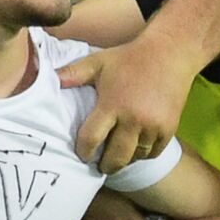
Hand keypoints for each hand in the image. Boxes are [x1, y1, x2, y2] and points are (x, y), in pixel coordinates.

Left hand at [58, 39, 196, 173]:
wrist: (169, 53)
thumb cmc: (129, 58)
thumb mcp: (98, 62)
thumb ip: (73, 73)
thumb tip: (50, 79)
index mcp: (112, 104)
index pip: (92, 138)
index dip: (84, 151)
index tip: (82, 155)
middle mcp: (134, 119)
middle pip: (116, 157)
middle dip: (105, 165)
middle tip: (99, 166)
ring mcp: (153, 126)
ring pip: (135, 157)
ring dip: (124, 160)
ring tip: (116, 158)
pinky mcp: (168, 129)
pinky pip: (153, 153)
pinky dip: (143, 154)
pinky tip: (135, 149)